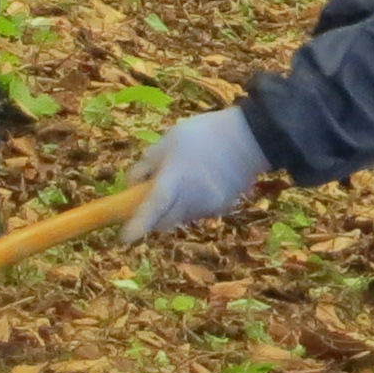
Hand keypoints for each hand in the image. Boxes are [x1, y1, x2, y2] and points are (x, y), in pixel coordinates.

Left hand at [122, 107, 267, 238]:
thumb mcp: (168, 140)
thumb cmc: (203, 135)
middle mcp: (191, 199)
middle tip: (149, 199)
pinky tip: (201, 182)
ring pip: (180, 216)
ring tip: (182, 179)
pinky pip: (197, 211)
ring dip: (173, 207)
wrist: (249, 138)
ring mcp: (208, 207)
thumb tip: (133, 184)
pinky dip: (191, 203)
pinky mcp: (220, 208)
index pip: (153, 207)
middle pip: (164, 222)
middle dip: (152, 217)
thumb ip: (147, 164)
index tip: (124, 238)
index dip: (138, 224)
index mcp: (175, 179)